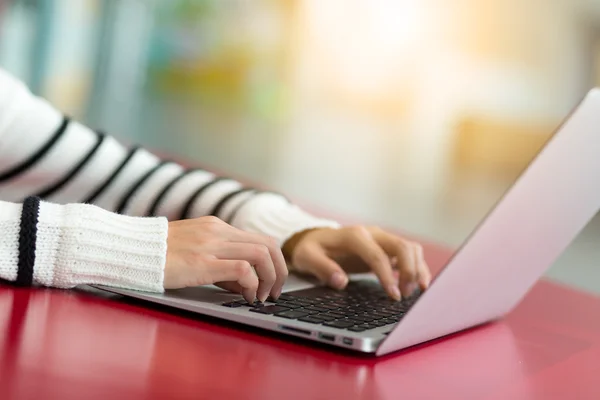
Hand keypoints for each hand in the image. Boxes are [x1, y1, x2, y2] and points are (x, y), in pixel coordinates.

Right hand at [164, 216, 286, 302]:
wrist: (128, 250)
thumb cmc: (158, 256)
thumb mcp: (194, 252)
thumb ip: (221, 263)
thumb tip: (247, 283)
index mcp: (217, 227)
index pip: (260, 238)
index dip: (274, 261)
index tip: (272, 281)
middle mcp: (218, 231)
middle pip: (268, 244)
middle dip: (280, 270)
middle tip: (276, 291)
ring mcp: (211, 244)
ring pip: (261, 254)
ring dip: (270, 278)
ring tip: (263, 296)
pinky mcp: (202, 262)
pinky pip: (243, 269)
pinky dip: (252, 285)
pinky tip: (247, 297)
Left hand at [283, 226, 430, 299]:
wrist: (314, 238)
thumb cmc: (311, 249)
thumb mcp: (307, 257)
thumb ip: (322, 268)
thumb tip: (341, 282)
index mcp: (353, 236)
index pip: (377, 255)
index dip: (387, 276)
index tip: (393, 295)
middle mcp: (372, 234)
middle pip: (402, 247)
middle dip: (409, 271)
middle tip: (405, 295)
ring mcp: (381, 239)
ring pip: (410, 248)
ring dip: (417, 269)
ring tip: (414, 292)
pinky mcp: (386, 247)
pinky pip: (409, 254)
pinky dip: (417, 267)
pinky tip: (418, 285)